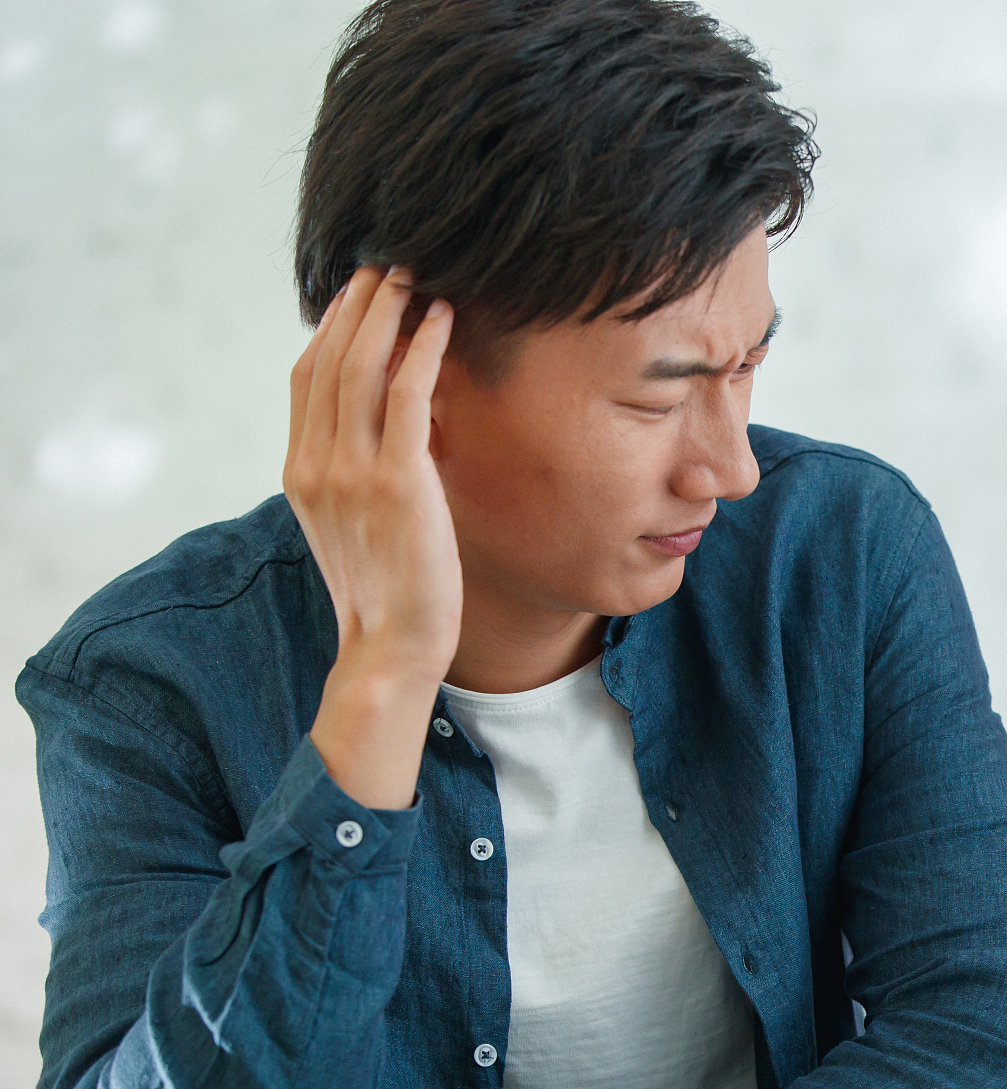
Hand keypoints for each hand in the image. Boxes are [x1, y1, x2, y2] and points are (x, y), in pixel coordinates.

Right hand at [285, 265, 459, 806]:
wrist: (391, 646)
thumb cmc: (389, 587)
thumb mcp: (359, 520)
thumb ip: (361, 468)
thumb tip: (398, 421)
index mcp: (301, 470)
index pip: (308, 376)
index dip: (334, 326)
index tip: (361, 292)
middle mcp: (315, 462)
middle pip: (330, 357)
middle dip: (360, 303)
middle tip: (390, 262)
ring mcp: (350, 470)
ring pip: (362, 364)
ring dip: (390, 311)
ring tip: (416, 274)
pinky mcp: (395, 481)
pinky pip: (407, 393)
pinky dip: (424, 347)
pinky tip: (444, 318)